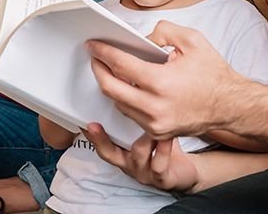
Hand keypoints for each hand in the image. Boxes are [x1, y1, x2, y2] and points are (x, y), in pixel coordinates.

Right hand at [83, 123, 198, 192]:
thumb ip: (136, 118)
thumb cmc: (163, 149)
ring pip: (137, 153)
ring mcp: (143, 173)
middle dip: (99, 139)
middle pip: (108, 153)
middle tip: (93, 125)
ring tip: (152, 121)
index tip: (82, 121)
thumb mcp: (146, 134)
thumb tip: (127, 88)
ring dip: (144, 136)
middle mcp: (129, 164)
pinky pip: (158, 163)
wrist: (185, 172)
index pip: (101, 143)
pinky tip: (167, 138)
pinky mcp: (161, 179)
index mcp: (123, 153)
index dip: (91, 134)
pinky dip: (163, 149)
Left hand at [87, 20, 240, 138]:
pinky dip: (125, 99)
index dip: (103, 52)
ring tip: (108, 70)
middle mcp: (154, 107)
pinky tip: (125, 86)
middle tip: (95, 57)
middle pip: (110, 88)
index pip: (120, 65)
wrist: (230, 105)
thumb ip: (163, 31)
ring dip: (110, 86)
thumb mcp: (192, 40)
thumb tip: (141, 39)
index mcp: (161, 82)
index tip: (93, 45)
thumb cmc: (214, 74)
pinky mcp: (157, 132)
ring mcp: (155, 123)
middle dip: (98, 70)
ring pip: (118, 103)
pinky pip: (131, 115)